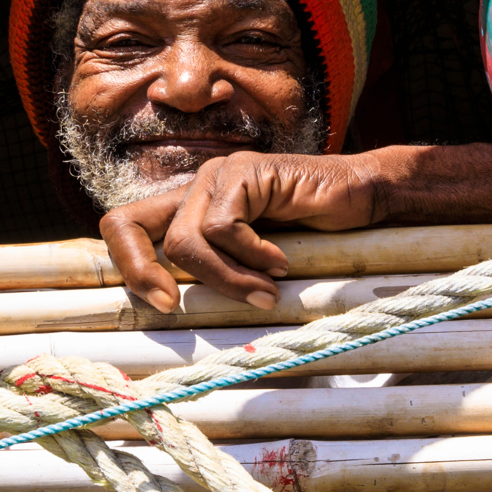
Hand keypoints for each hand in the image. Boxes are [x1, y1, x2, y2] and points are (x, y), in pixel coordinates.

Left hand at [98, 151, 377, 312]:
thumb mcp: (252, 264)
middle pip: (130, 224)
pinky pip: (226, 227)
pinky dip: (253, 257)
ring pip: (186, 239)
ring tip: (266, 293)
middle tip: (172, 306)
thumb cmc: (316, 236)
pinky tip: (283, 264)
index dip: (128, 265)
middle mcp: (196, 186)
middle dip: (143, 273)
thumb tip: (178, 319)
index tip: (162, 306)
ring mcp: (218, 174)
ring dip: (225, 279)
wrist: (364, 196)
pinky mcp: (245, 172)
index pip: (126, 225)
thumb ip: (217, 274)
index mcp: (189, 207)